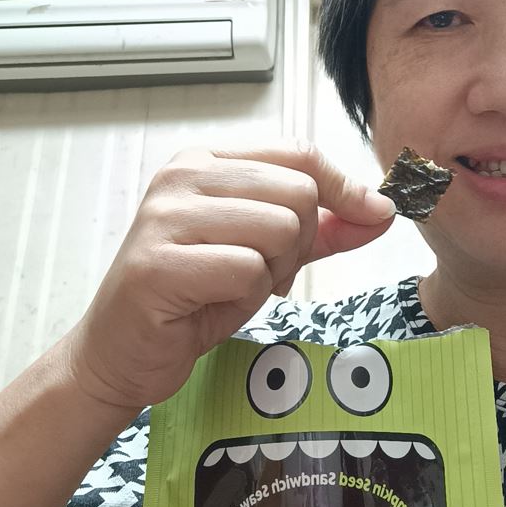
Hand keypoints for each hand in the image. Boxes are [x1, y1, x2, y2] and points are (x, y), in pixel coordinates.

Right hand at [64, 142, 395, 409]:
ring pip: (280, 228)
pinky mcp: (158, 262)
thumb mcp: (267, 254)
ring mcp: (166, 216)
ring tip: (231, 287)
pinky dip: (245, 297)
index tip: (373, 214)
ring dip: (272, 272)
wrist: (123, 353)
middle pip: (299, 191)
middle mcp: (182, 176)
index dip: (345, 187)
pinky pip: (248, 270)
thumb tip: (382, 209)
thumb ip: (323, 228)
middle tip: (259, 273)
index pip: (300, 153)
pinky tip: (209, 304)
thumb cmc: (194, 297)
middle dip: (298, 244)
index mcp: (206, 161)